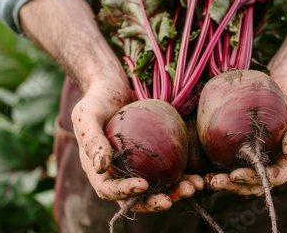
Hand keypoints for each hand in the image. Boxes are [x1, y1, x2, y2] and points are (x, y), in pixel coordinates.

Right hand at [72, 80, 203, 211]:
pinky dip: (184, 175)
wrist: (114, 86)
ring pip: (158, 188)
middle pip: (138, 197)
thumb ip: (91, 139)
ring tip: (196, 186)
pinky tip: (200, 174)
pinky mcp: (156, 157)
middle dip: (158, 200)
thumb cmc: (96, 100)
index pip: (110, 190)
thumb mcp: (86, 115)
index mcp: (99, 171)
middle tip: (178, 195)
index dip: (125, 192)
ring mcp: (140, 167)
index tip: (143, 184)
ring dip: (177, 191)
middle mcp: (120, 174)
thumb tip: (101, 167)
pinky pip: (170, 171)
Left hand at [205, 74, 286, 194]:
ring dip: (224, 182)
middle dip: (235, 186)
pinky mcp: (243, 144)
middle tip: (214, 182)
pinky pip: (229, 160)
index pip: (274, 177)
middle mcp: (271, 160)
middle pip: (254, 183)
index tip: (236, 175)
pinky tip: (201, 165)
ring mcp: (256, 154)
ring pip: (240, 177)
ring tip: (205, 179)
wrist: (286, 81)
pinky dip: (217, 166)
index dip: (256, 179)